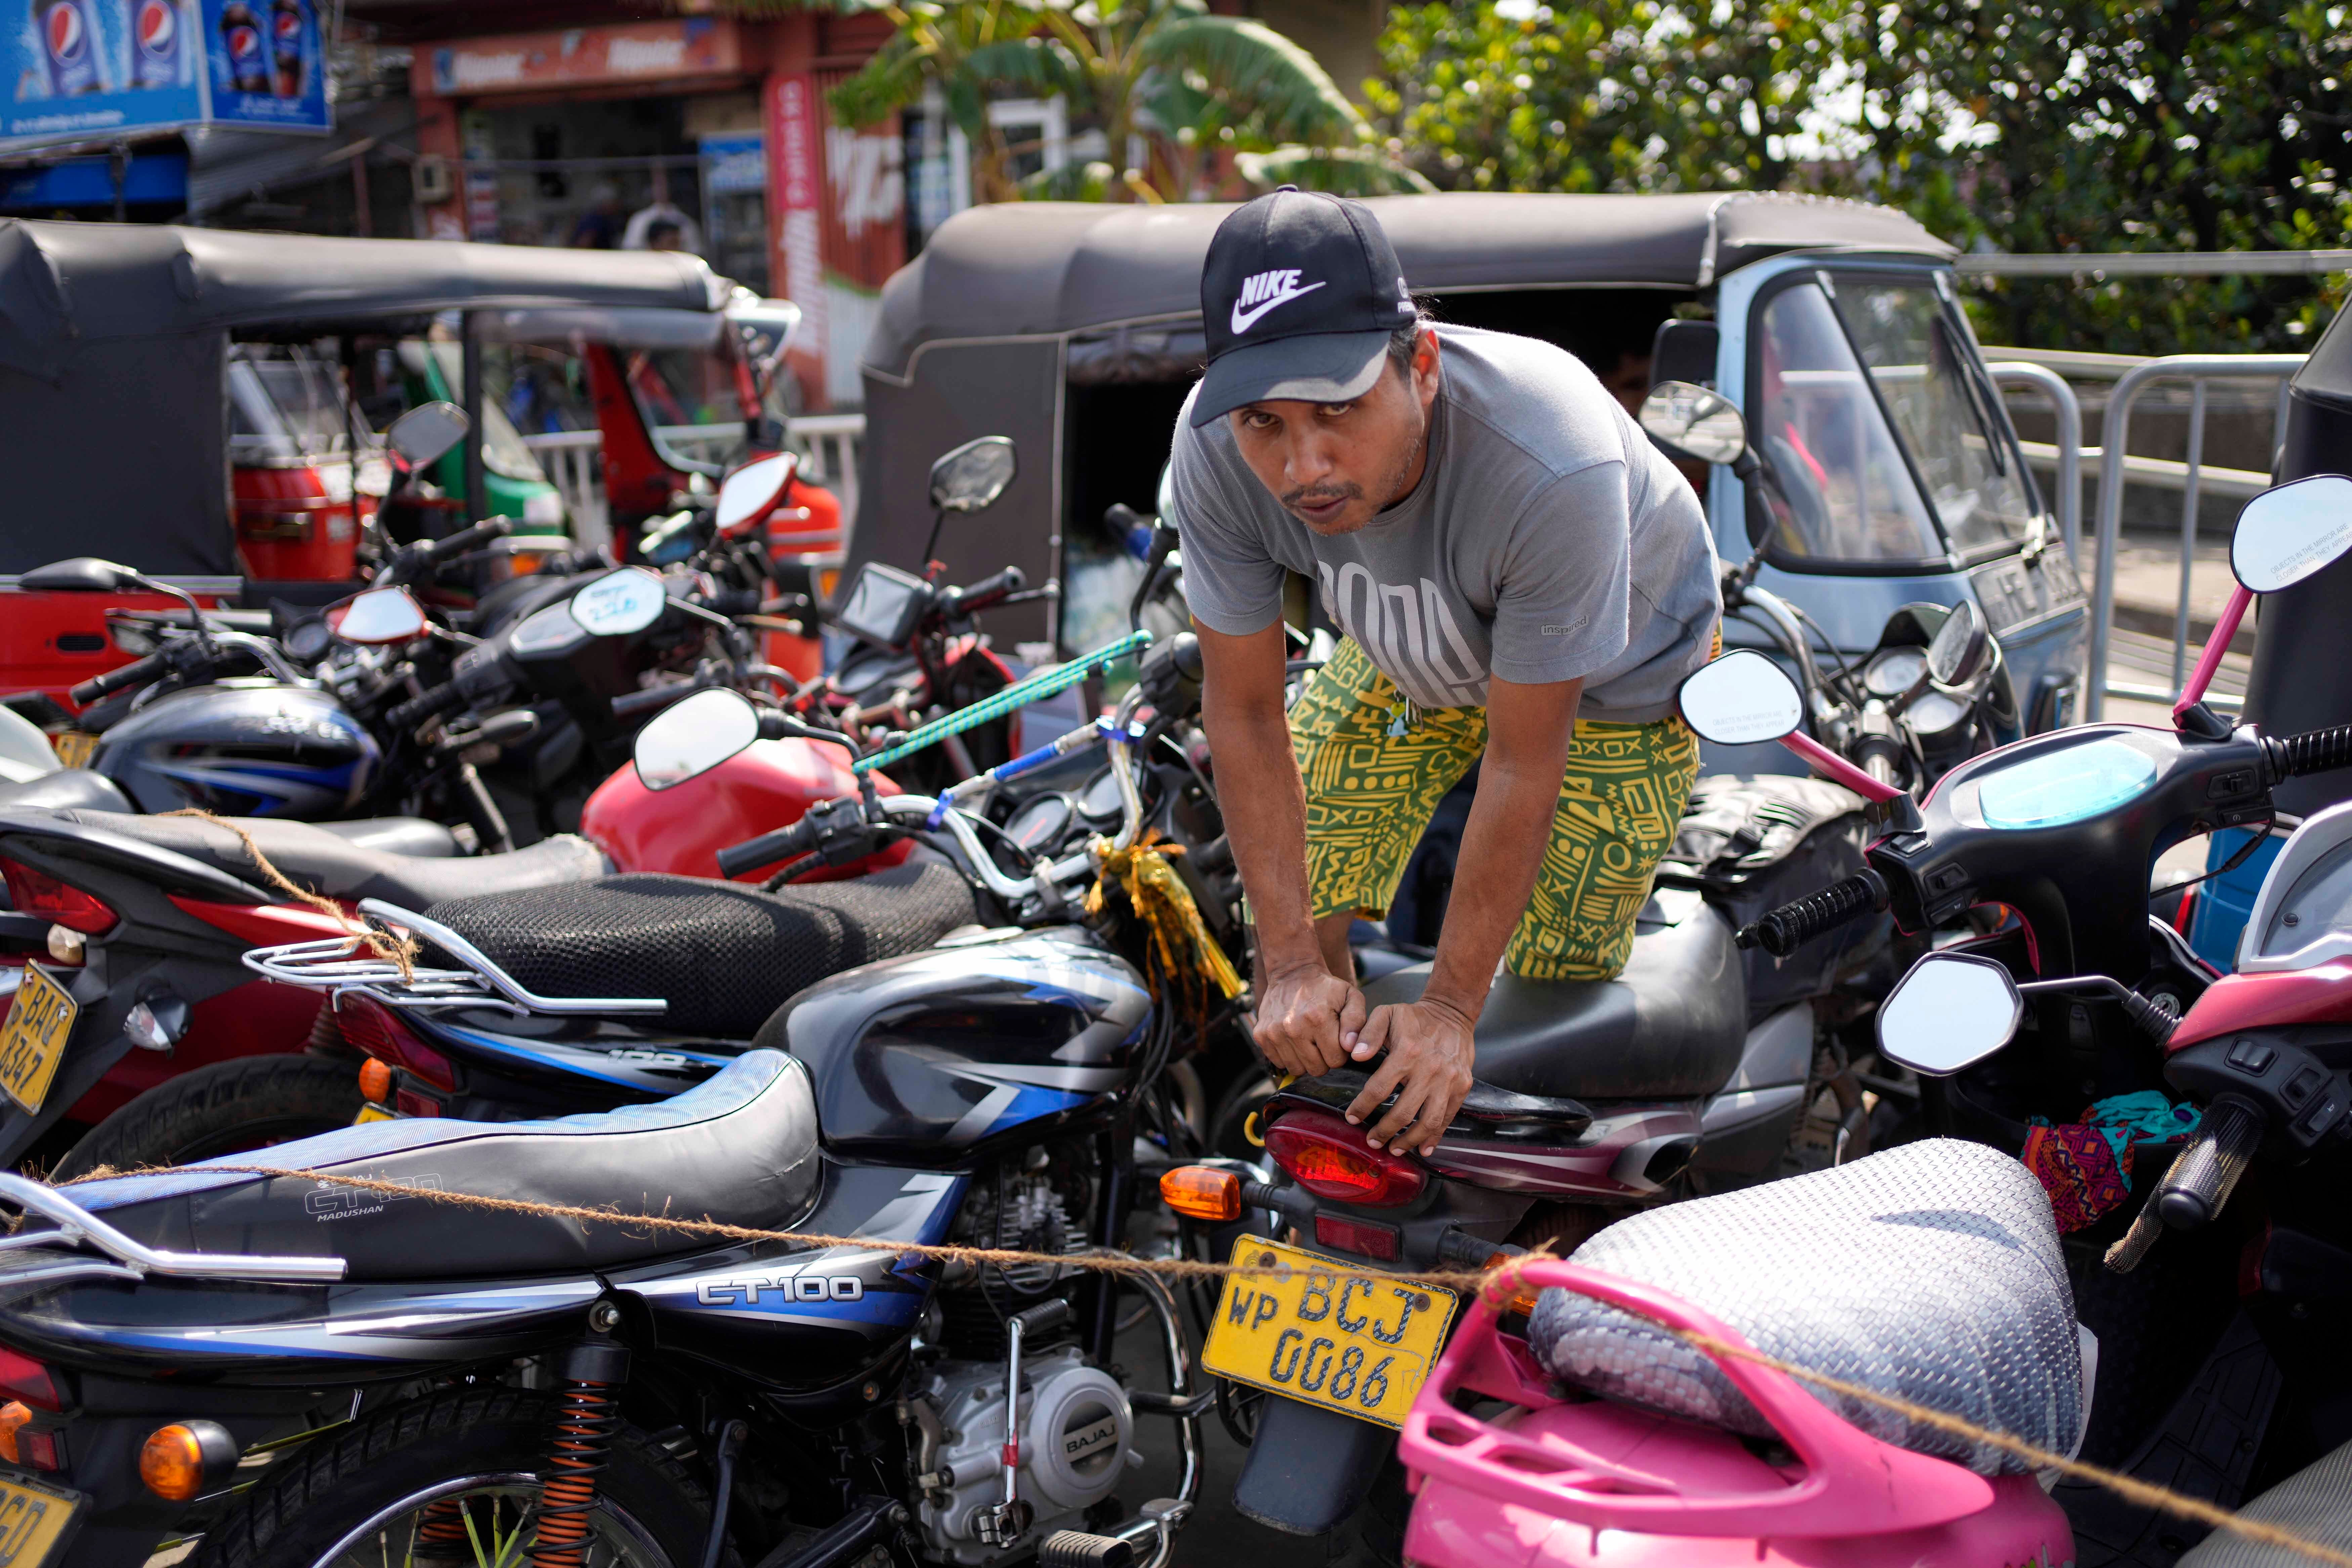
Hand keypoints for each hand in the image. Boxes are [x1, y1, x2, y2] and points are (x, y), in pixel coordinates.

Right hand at [1252, 963, 1365, 1077]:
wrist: (1292, 973)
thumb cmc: (1326, 988)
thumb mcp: (1350, 997)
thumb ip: (1356, 1022)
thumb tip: (1350, 1047)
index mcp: (1318, 1019)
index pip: (1335, 1061)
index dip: (1339, 1052)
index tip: (1336, 1038)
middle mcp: (1293, 1028)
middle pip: (1316, 1069)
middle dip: (1323, 1058)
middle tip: (1322, 1039)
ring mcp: (1274, 1033)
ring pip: (1297, 1069)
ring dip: (1305, 1059)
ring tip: (1307, 1039)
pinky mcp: (1261, 1036)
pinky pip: (1279, 1063)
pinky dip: (1288, 1056)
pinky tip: (1293, 1039)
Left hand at [1344, 998, 1475, 1153]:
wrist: (1452, 1013)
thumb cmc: (1414, 1017)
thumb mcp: (1386, 1013)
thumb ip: (1368, 1034)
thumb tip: (1355, 1055)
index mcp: (1407, 1052)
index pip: (1378, 1088)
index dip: (1362, 1107)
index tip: (1352, 1117)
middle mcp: (1429, 1070)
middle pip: (1403, 1112)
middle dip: (1384, 1131)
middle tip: (1372, 1141)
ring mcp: (1448, 1081)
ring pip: (1428, 1121)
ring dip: (1409, 1140)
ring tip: (1394, 1149)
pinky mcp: (1462, 1086)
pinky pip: (1447, 1117)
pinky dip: (1435, 1136)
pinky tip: (1423, 1148)